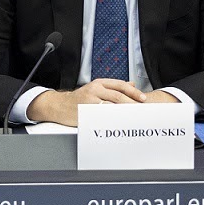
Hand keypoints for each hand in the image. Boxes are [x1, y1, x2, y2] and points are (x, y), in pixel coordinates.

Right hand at [26, 79, 147, 125]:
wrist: (59, 106)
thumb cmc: (78, 99)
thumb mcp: (95, 89)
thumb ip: (113, 87)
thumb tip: (131, 85)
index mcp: (98, 83)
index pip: (120, 85)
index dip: (133, 92)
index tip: (143, 99)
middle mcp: (94, 89)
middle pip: (118, 96)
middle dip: (133, 103)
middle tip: (143, 110)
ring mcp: (90, 100)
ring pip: (112, 105)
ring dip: (125, 111)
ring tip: (135, 116)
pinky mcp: (86, 110)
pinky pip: (103, 114)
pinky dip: (114, 118)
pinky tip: (121, 121)